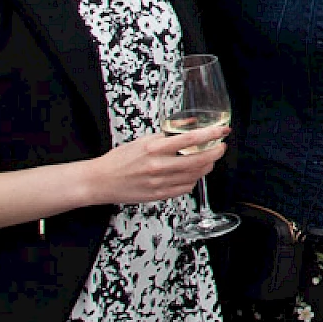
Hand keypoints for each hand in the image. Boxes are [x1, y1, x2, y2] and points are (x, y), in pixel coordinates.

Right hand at [89, 130, 228, 205]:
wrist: (100, 181)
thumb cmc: (120, 159)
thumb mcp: (143, 140)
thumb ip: (168, 134)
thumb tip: (191, 125)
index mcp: (154, 148)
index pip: (190, 139)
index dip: (211, 134)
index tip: (222, 131)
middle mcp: (158, 166)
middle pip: (198, 160)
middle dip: (216, 153)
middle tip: (220, 147)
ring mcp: (159, 183)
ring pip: (195, 175)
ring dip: (207, 166)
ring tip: (208, 159)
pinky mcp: (159, 196)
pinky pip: (185, 188)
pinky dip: (193, 180)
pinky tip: (191, 173)